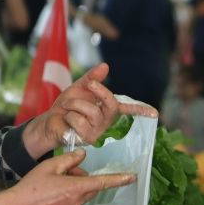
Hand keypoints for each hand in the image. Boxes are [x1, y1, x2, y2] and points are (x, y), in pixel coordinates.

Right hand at [0, 150, 135, 204]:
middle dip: (81, 179)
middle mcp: (77, 202)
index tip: (133, 177)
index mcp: (76, 188)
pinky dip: (66, 200)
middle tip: (64, 173)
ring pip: (80, 197)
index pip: (102, 182)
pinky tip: (50, 197)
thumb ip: (69, 160)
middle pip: (89, 187)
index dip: (119, 179)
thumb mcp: (50, 166)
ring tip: (52, 186)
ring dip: (72, 189)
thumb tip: (83, 155)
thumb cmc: (31, 186)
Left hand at [23, 63, 157, 157]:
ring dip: (74, 103)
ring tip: (67, 107)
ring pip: (91, 111)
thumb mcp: (78, 88)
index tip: (155, 113)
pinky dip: (68, 115)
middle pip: (111, 104)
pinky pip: (79, 120)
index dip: (141, 110)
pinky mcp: (87, 138)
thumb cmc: (65, 107)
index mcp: (106, 109)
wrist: (48, 121)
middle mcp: (105, 121)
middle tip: (90, 84)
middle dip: (100, 91)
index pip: (127, 109)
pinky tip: (66, 119)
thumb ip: (92, 78)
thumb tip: (105, 66)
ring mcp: (98, 131)